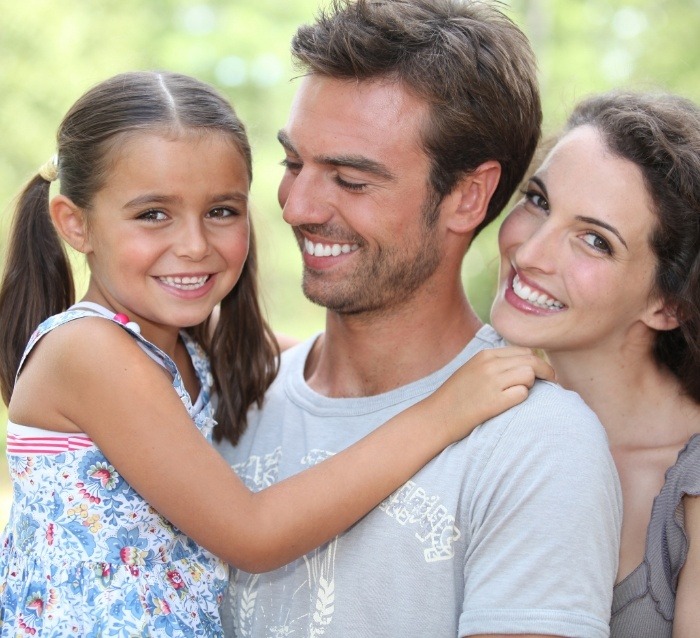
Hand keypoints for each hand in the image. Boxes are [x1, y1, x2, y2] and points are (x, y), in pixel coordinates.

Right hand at [430, 346, 554, 443]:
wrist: (436, 417)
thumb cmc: (455, 397)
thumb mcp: (472, 370)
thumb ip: (494, 364)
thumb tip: (524, 365)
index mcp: (485, 355)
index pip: (523, 351)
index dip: (536, 362)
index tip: (541, 373)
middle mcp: (489, 365)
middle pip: (531, 360)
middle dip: (545, 372)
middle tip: (552, 383)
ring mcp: (491, 383)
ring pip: (529, 374)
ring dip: (532, 385)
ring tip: (522, 395)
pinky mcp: (494, 402)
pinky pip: (522, 394)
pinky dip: (522, 398)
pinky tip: (511, 404)